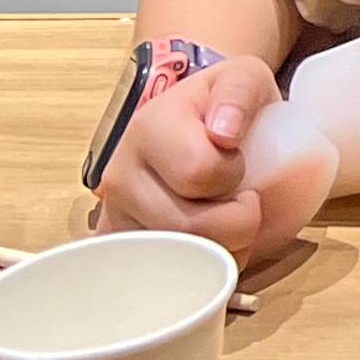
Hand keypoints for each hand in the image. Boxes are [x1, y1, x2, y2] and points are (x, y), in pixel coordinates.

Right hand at [95, 56, 282, 260]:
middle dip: (238, 222)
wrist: (193, 122)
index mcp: (149, 129)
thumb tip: (223, 134)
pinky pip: (158, 280)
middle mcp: (120, 177)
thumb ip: (240, 93)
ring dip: (221, 252)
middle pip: (188, 227)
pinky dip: (195, 273)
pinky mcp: (118, 250)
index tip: (240, 162)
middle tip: (245, 202)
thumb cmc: (223, 105)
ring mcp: (114, 218)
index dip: (234, 175)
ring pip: (175, 263)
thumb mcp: (242, 79)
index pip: (200, 173)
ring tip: (229, 223)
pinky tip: (207, 247)